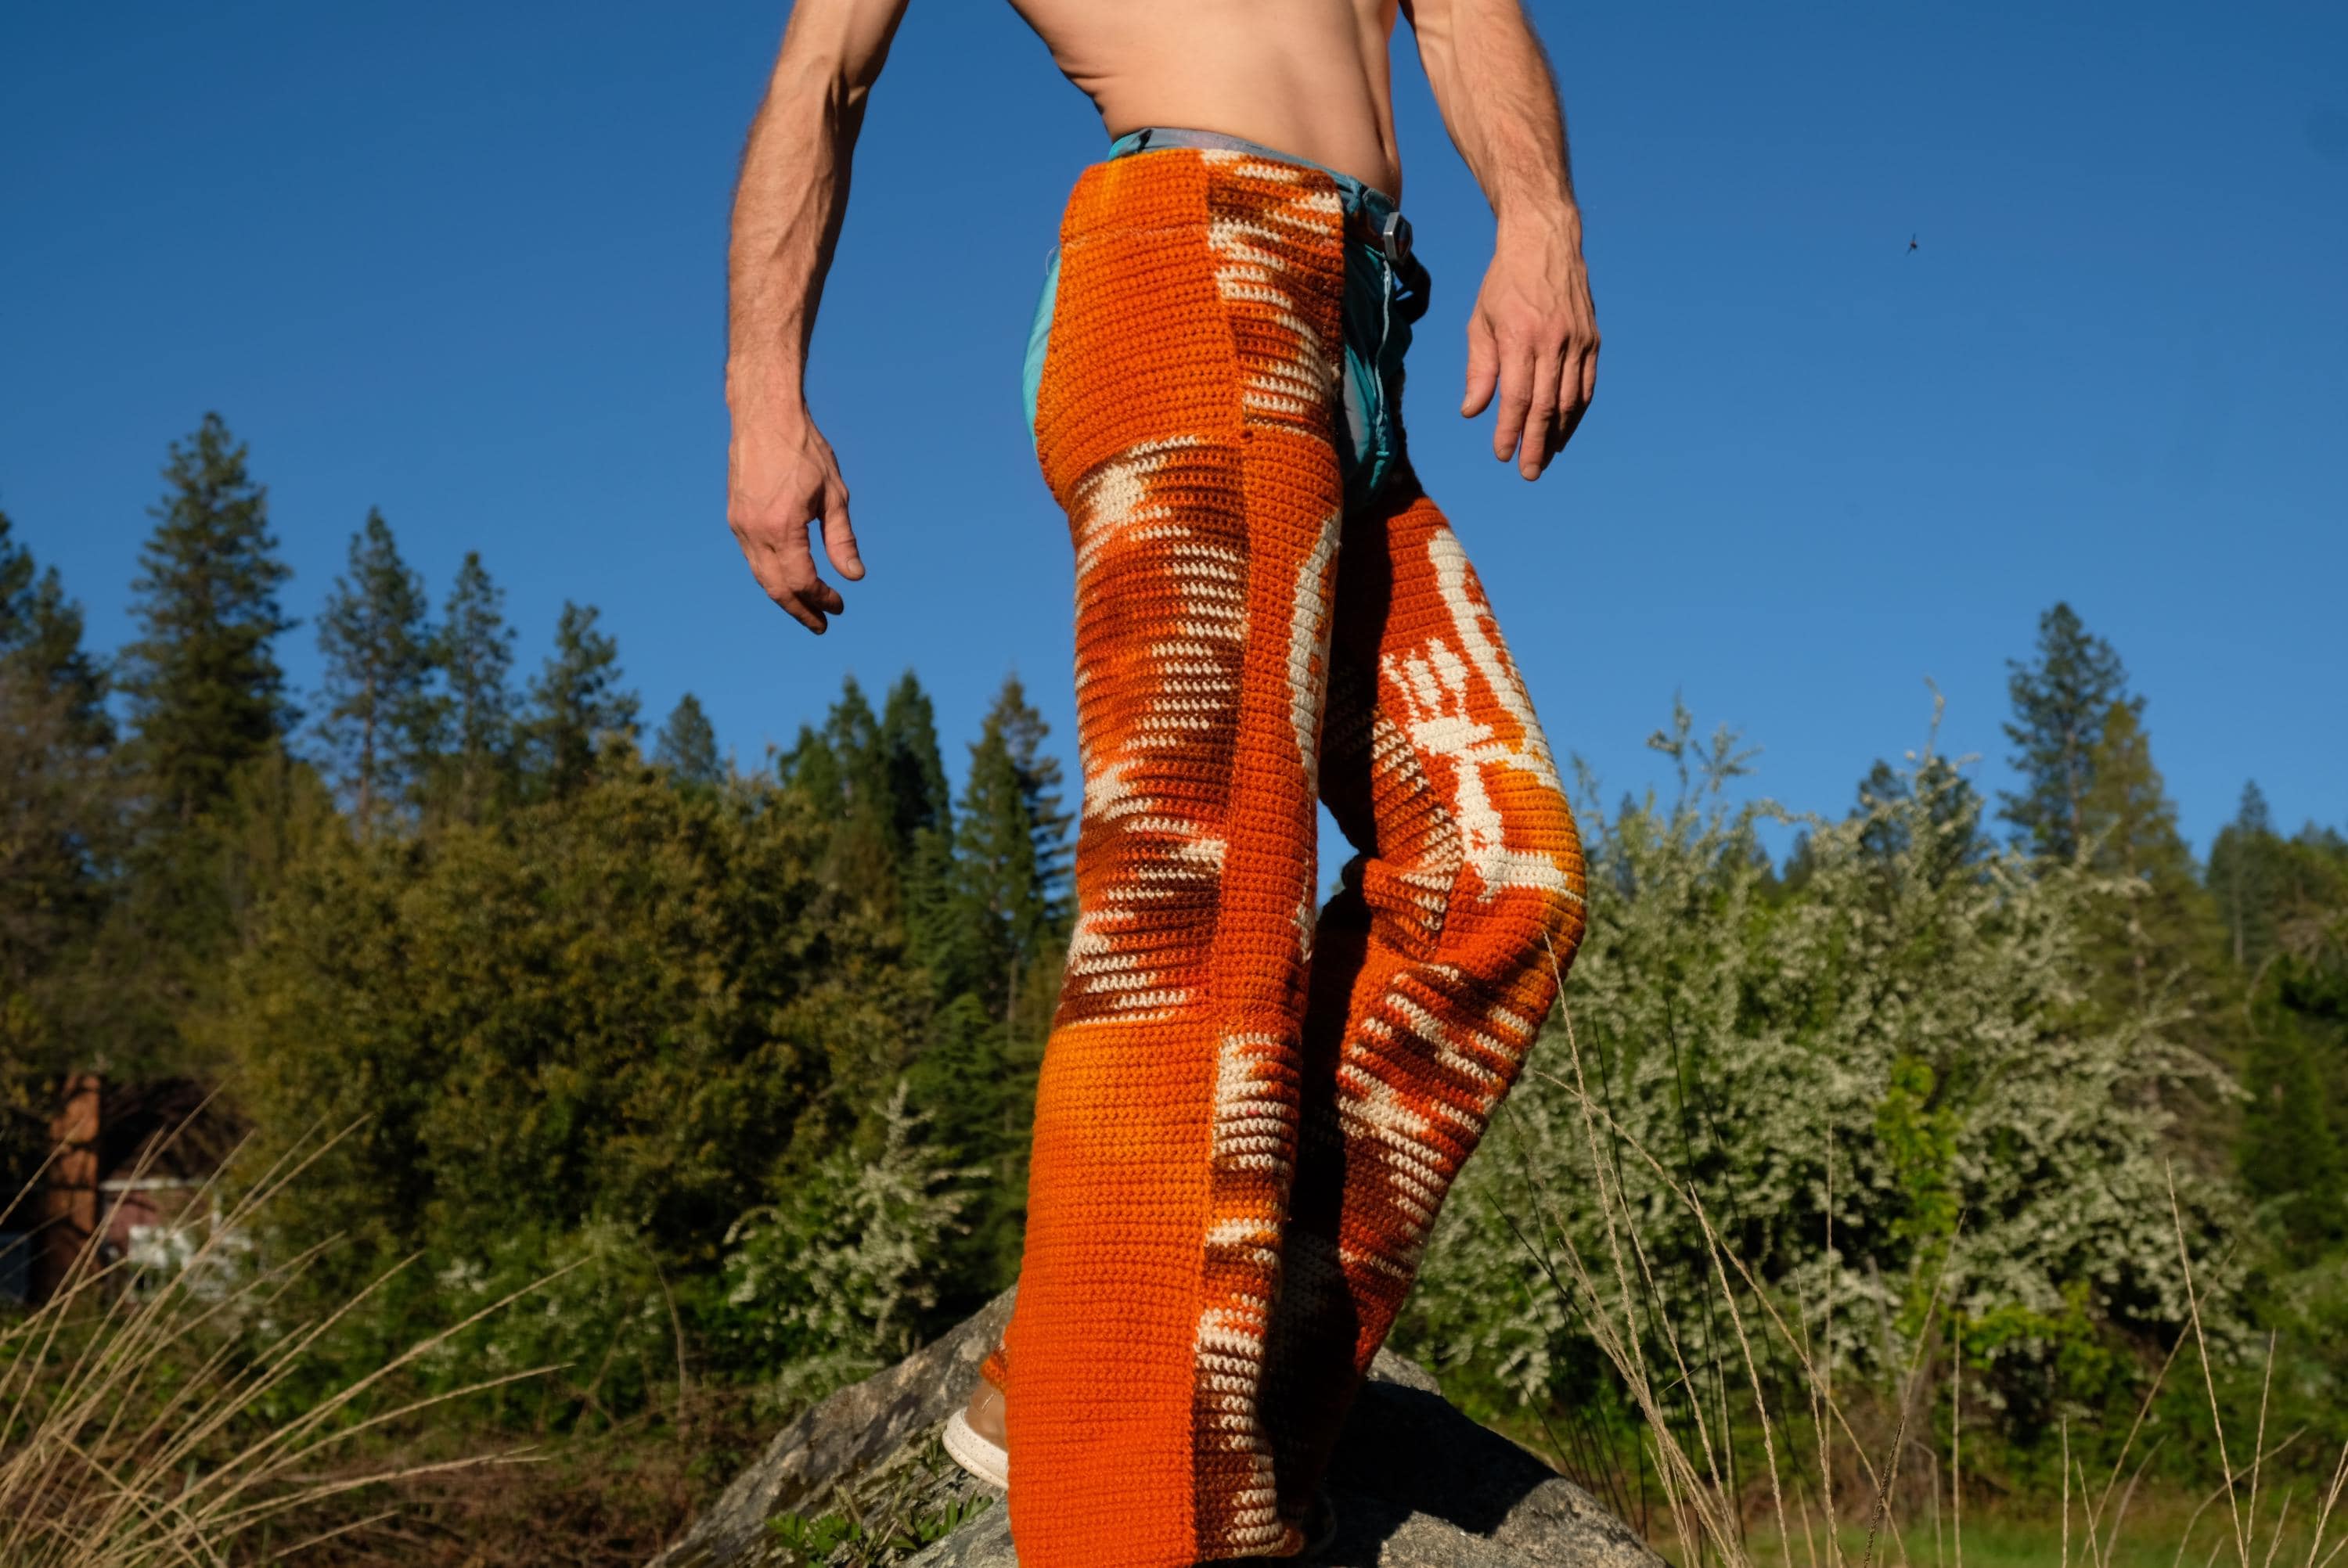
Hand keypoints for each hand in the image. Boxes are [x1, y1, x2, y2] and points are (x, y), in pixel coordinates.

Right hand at [727, 406, 863, 633]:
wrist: (764, 414)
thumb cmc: (804, 449)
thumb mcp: (834, 494)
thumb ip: (842, 539)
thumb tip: (854, 577)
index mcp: (782, 527)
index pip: (802, 581)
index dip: (822, 599)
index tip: (840, 606)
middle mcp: (755, 531)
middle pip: (776, 588)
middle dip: (800, 610)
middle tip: (822, 625)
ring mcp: (740, 525)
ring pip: (761, 576)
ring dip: (784, 597)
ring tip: (806, 609)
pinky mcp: (735, 517)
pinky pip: (753, 558)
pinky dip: (771, 576)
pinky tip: (788, 579)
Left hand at [1460, 211, 1599, 479]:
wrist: (1545, 240)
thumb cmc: (1505, 282)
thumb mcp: (1481, 321)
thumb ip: (1479, 369)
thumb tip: (1473, 412)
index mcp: (1521, 336)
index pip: (1517, 398)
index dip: (1510, 431)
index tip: (1502, 455)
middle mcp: (1554, 341)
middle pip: (1547, 406)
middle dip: (1536, 444)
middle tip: (1528, 472)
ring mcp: (1578, 341)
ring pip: (1571, 400)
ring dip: (1558, 434)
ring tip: (1546, 457)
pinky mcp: (1593, 340)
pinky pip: (1587, 385)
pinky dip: (1576, 412)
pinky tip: (1564, 430)